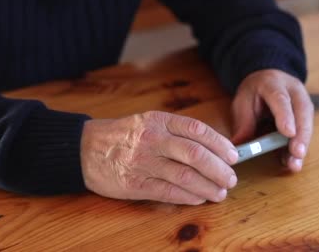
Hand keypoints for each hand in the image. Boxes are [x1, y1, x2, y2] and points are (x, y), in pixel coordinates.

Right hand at [80, 111, 238, 204]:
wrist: (84, 149)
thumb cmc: (122, 136)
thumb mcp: (148, 122)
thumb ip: (175, 131)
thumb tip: (211, 147)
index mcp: (158, 121)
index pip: (197, 129)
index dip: (220, 144)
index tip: (233, 155)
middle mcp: (153, 139)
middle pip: (196, 155)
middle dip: (219, 169)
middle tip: (231, 178)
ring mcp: (143, 163)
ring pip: (185, 176)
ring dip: (208, 187)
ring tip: (220, 192)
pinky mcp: (135, 184)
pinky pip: (169, 192)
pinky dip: (189, 197)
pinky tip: (199, 198)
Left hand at [231, 69, 313, 171]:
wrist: (268, 78)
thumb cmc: (254, 92)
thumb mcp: (243, 101)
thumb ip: (243, 122)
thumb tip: (238, 144)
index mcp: (273, 83)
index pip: (281, 99)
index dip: (285, 116)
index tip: (288, 133)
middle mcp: (293, 90)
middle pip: (302, 111)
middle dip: (301, 134)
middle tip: (297, 153)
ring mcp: (303, 101)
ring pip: (307, 122)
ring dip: (302, 144)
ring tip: (295, 163)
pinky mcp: (307, 114)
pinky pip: (305, 130)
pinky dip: (299, 146)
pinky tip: (293, 160)